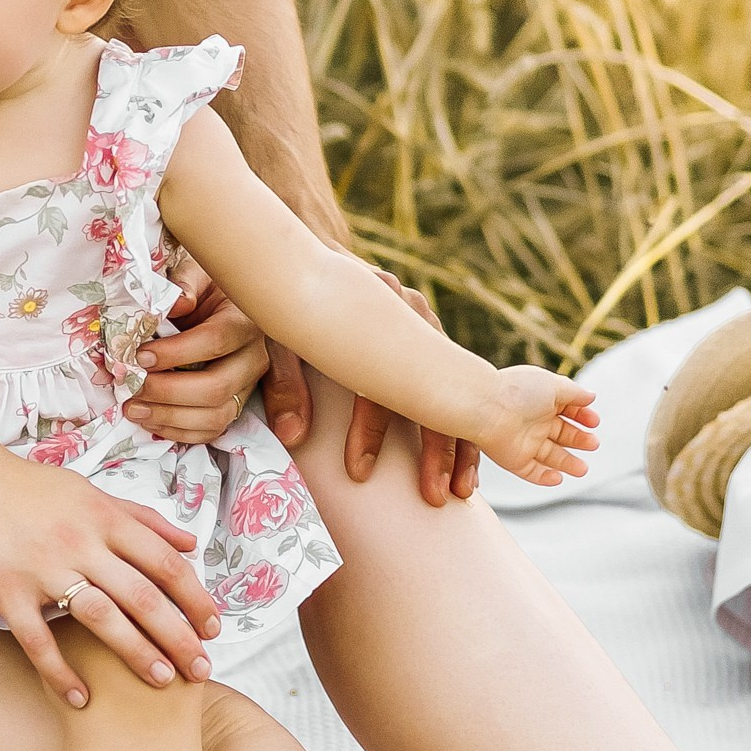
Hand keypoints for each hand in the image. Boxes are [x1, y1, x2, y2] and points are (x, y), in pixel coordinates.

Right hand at [0, 442, 221, 706]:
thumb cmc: (28, 486)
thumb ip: (142, 519)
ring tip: (162, 682)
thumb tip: (192, 544)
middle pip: (143, 596)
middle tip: (202, 669)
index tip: (214, 629)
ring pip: (102, 618)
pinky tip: (81, 700)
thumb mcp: (89, 491)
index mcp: (103, 516)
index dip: (195, 598)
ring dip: (137, 653)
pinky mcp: (6, 591)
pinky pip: (39, 641)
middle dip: (179, 636)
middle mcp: (80, 541)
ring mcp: (42, 568)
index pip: (165, 562)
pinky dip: (61, 673)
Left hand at [130, 268, 270, 445]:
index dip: (175, 352)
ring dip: (170, 417)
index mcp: (244, 321)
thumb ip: (184, 284)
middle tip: (131, 386)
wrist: (222, 305)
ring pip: (216, 415)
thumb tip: (177, 302)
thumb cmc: (205, 289)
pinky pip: (212, 430)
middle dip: (168, 391)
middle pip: (216, 387)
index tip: (139, 356)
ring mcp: (246, 386)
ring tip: (133, 407)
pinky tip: (150, 420)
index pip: (215, 341)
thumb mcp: (197, 274)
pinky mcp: (235, 405)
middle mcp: (252, 358)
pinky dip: (179, 432)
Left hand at [301, 267, 478, 506]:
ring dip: (461, 441)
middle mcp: (411, 317)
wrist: (310, 254)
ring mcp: (427, 325)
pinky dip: (464, 417)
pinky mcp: (431, 335)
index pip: (379, 383)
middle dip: (438, 448)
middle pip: (432, 390)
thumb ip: (286, 381)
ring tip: (463, 490)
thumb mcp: (280, 333)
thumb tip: (293, 436)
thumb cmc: (292, 295)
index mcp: (375, 312)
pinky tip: (470, 453)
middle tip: (436, 496)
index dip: (369, 431)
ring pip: (456, 389)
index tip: (359, 473)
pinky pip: (458, 381)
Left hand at [478, 367, 598, 487]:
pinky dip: (545, 477)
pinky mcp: (513, 459)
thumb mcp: (553, 385)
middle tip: (593, 443)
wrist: (486, 409)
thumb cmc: (519, 392)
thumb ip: (575, 393)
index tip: (594, 421)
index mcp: (541, 400)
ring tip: (583, 469)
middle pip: (561, 434)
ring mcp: (523, 441)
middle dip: (579, 440)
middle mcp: (533, 421)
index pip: (566, 410)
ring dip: (567, 463)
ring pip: (549, 456)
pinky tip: (559, 478)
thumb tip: (591, 397)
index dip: (582, 416)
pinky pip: (531, 472)